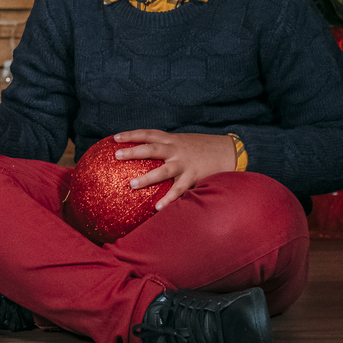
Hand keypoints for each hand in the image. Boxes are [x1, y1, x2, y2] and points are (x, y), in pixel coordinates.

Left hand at [113, 129, 238, 209]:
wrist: (228, 151)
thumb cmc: (201, 149)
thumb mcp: (183, 142)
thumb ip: (166, 147)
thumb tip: (145, 155)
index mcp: (172, 140)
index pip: (148, 134)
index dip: (131, 135)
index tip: (115, 138)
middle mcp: (176, 149)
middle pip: (151, 148)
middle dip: (133, 151)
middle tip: (116, 155)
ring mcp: (184, 163)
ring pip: (163, 171)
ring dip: (146, 178)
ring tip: (131, 184)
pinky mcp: (193, 176)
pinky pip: (178, 190)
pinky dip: (168, 199)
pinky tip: (157, 209)